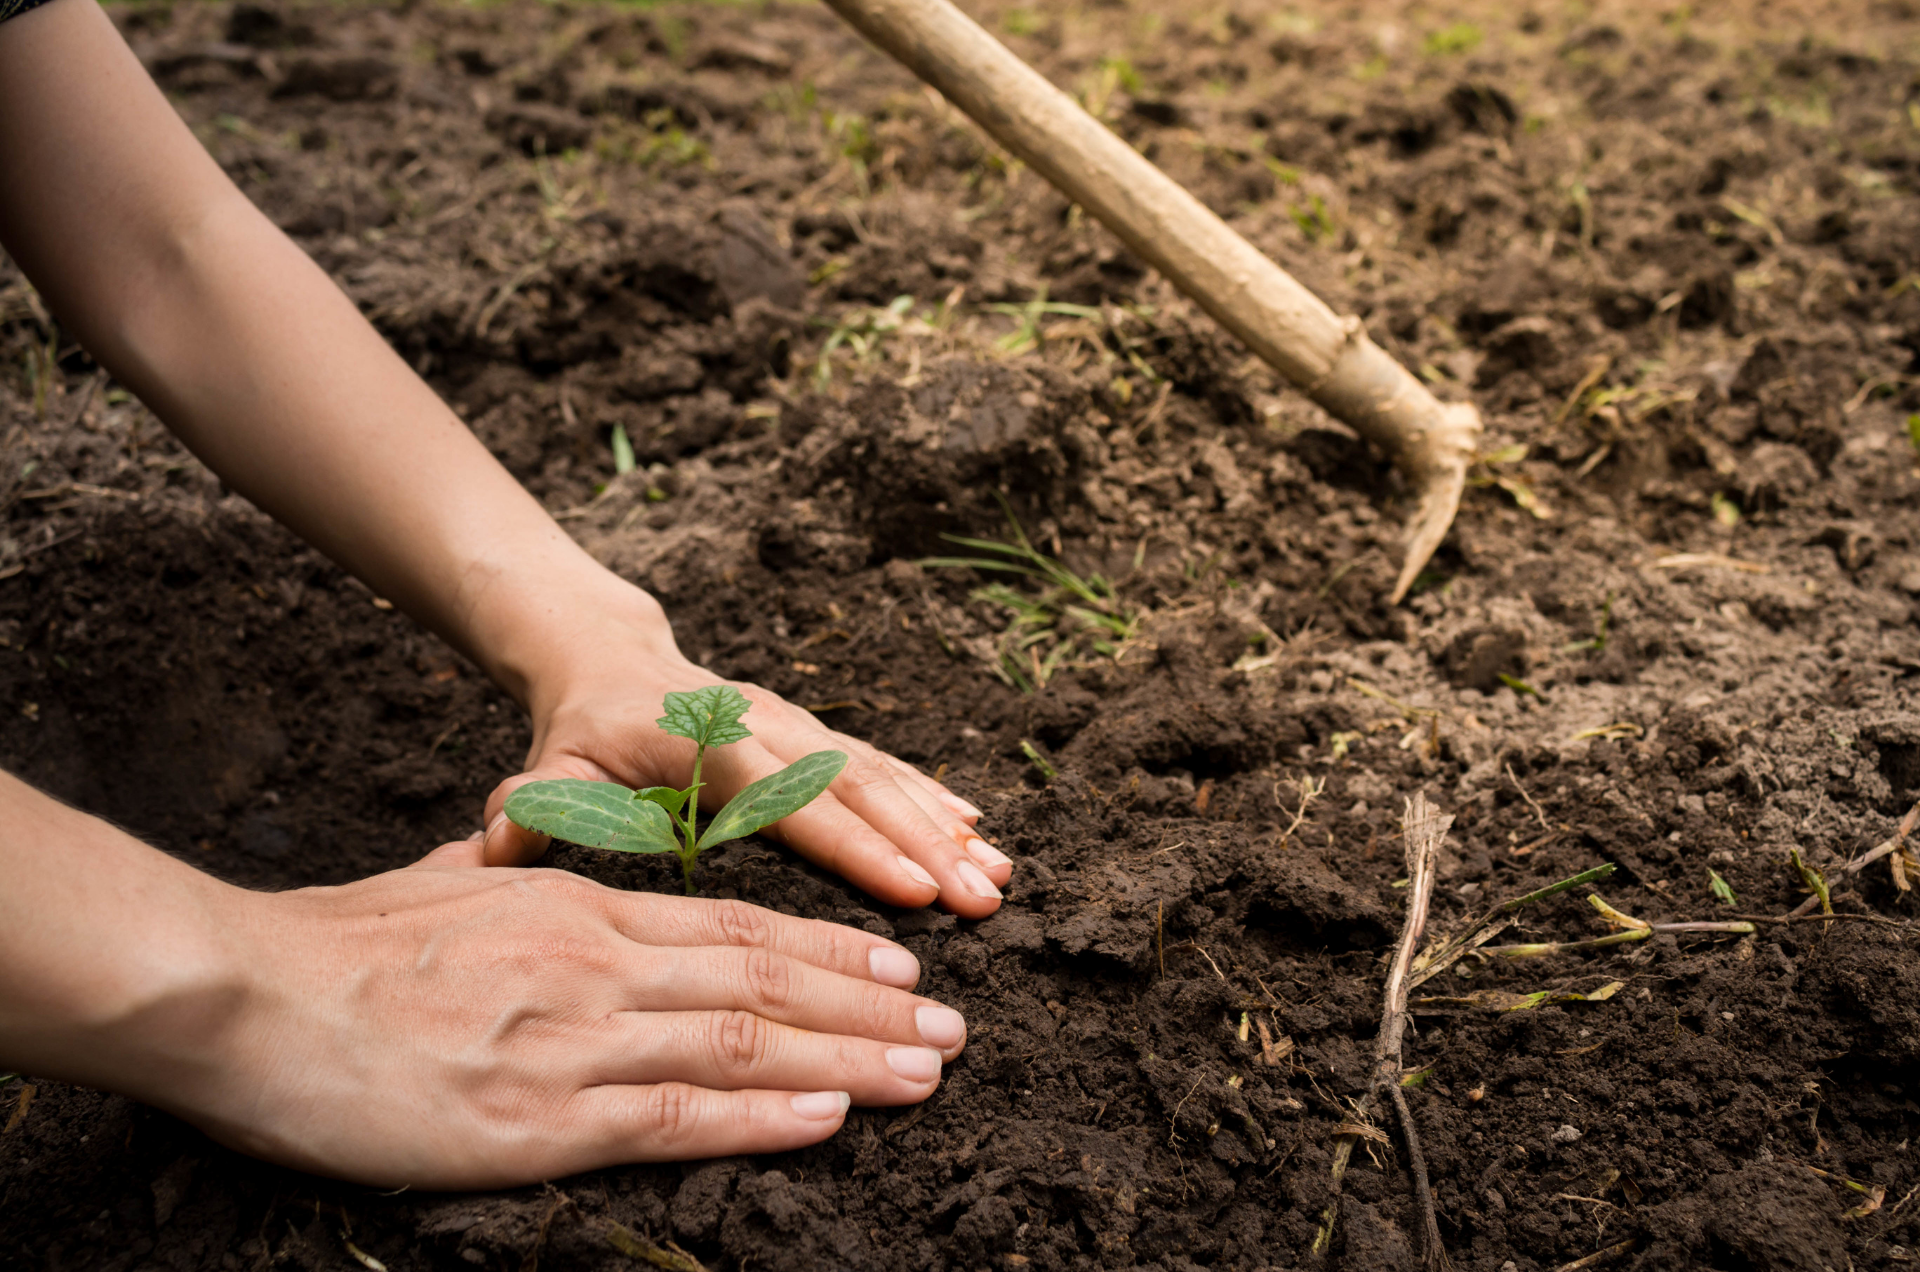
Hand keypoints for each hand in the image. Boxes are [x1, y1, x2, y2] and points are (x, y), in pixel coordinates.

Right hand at [156, 837, 965, 1188]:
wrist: (244, 990)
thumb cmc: (336, 943)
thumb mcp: (445, 885)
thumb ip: (506, 873)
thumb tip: (520, 851)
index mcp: (580, 909)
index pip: (736, 928)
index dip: (830, 952)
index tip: (899, 968)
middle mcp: (599, 964)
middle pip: (767, 980)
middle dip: (873, 1007)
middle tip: (954, 1029)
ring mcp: (575, 1039)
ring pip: (745, 1041)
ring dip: (851, 1060)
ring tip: (928, 1072)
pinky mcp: (537, 1117)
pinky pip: (676, 1112)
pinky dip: (765, 1112)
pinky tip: (830, 1114)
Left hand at [482, 590, 1011, 917]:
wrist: (604, 654)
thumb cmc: (578, 730)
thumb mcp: (548, 768)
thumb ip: (533, 811)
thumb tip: (493, 851)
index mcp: (708, 746)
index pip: (790, 804)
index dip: (855, 849)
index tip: (914, 890)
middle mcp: (766, 728)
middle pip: (856, 790)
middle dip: (925, 846)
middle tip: (983, 899)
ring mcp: (797, 724)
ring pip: (881, 775)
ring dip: (941, 825)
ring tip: (998, 873)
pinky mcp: (812, 729)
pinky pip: (881, 763)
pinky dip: (930, 795)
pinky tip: (977, 828)